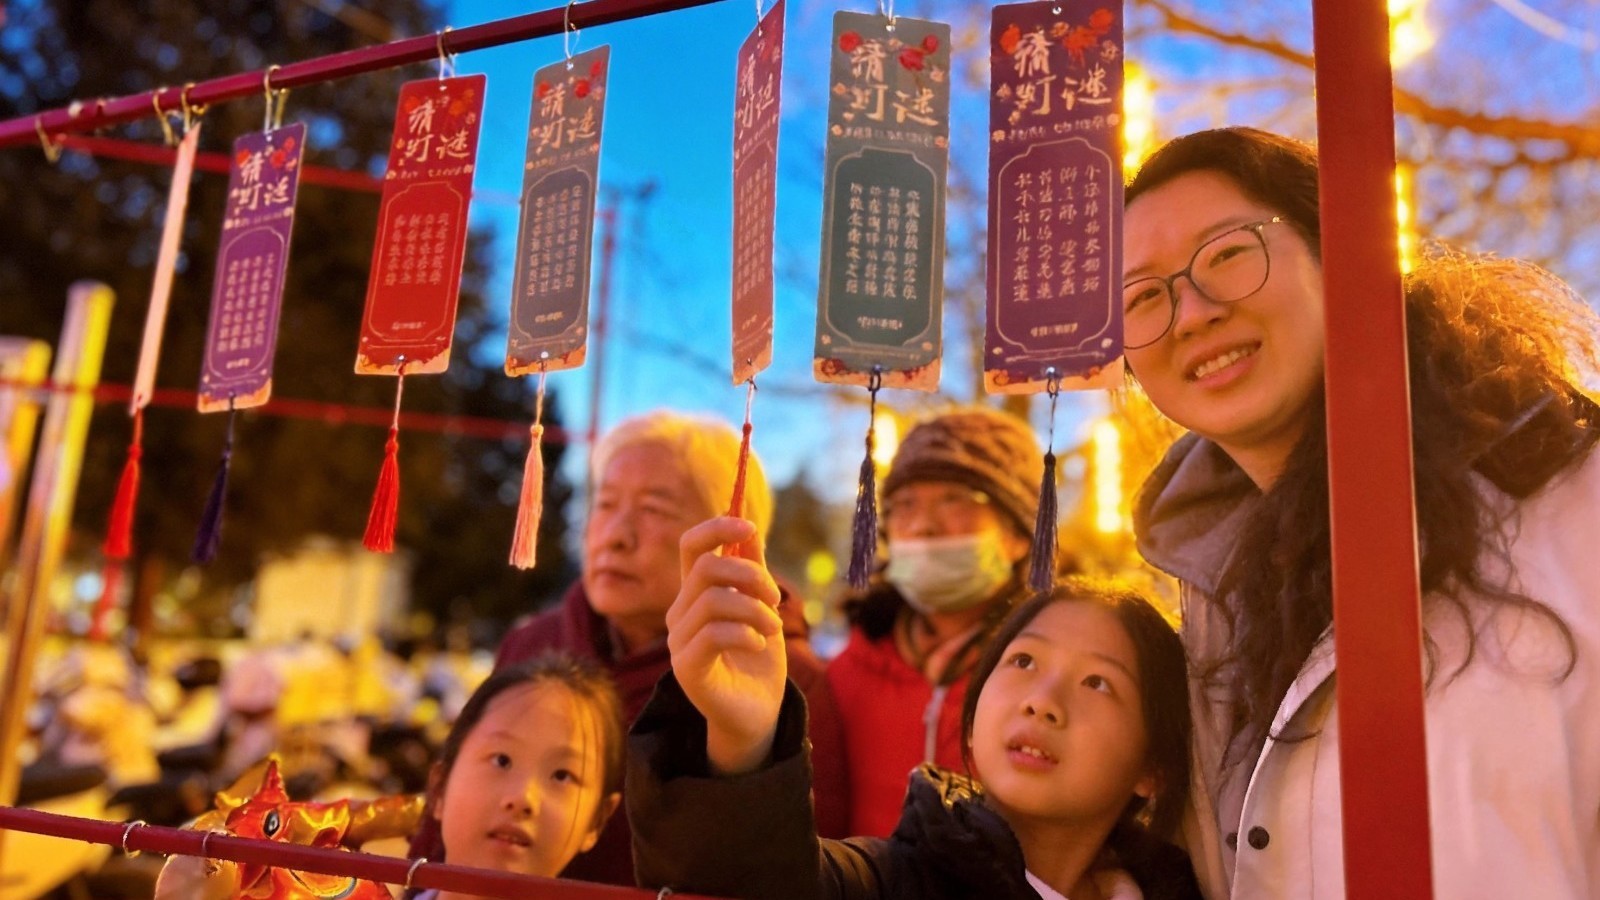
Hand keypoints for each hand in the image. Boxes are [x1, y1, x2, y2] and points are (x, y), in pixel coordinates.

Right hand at [668, 517, 785, 774]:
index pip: (690, 546)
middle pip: (705, 568)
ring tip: (774, 629)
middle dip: (750, 575)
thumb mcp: (762, 607)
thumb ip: (754, 571)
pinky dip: (746, 634)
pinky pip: (714, 634)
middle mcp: (680, 613)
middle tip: (777, 599)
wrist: (758, 713)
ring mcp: (678, 642)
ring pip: (713, 600)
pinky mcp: (687, 669)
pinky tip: (759, 646)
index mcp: (696, 594)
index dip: (716, 528)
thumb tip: (751, 531)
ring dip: (755, 610)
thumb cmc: (758, 659)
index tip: (749, 526)